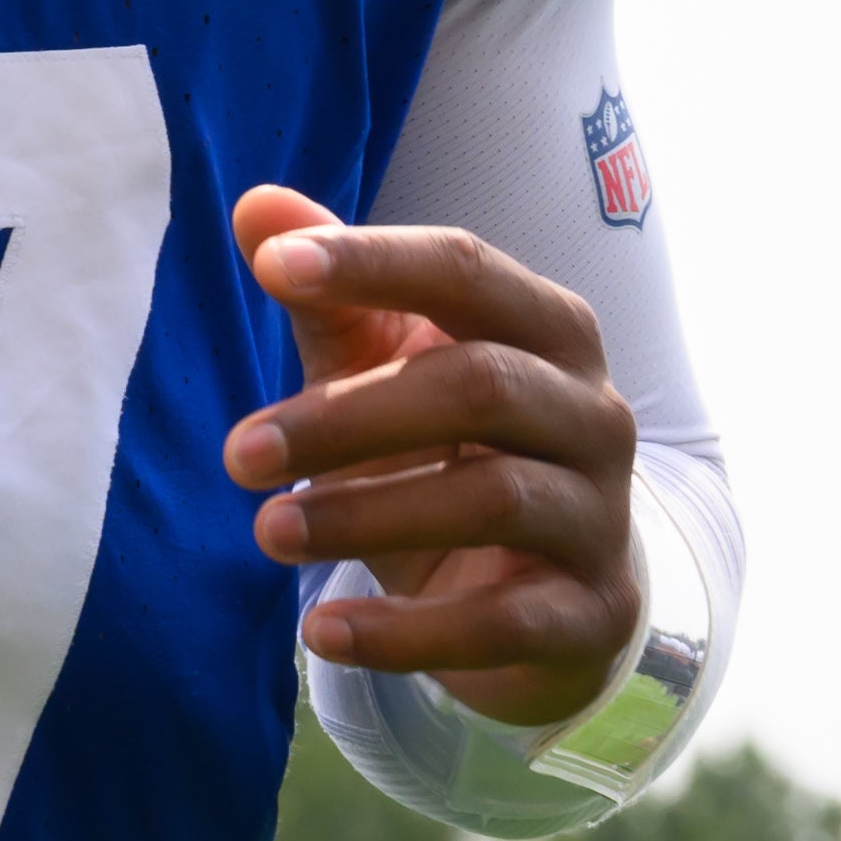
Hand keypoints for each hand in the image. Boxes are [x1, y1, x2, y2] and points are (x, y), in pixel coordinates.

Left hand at [226, 184, 643, 728]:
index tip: (270, 267)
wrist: (548, 598)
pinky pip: (503, 621)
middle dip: (348, 416)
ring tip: (268, 532)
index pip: (466, 269)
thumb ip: (332, 295)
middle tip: (238, 454)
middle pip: (479, 384)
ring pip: (494, 498)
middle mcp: (594, 411)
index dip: (372, 261)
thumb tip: (253, 205)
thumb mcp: (389, 370)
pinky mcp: (591, 614)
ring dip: (367, 514)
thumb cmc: (452, 454)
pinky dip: (407, 631)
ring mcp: (602, 515)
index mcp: (548, 328)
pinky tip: (321, 635)